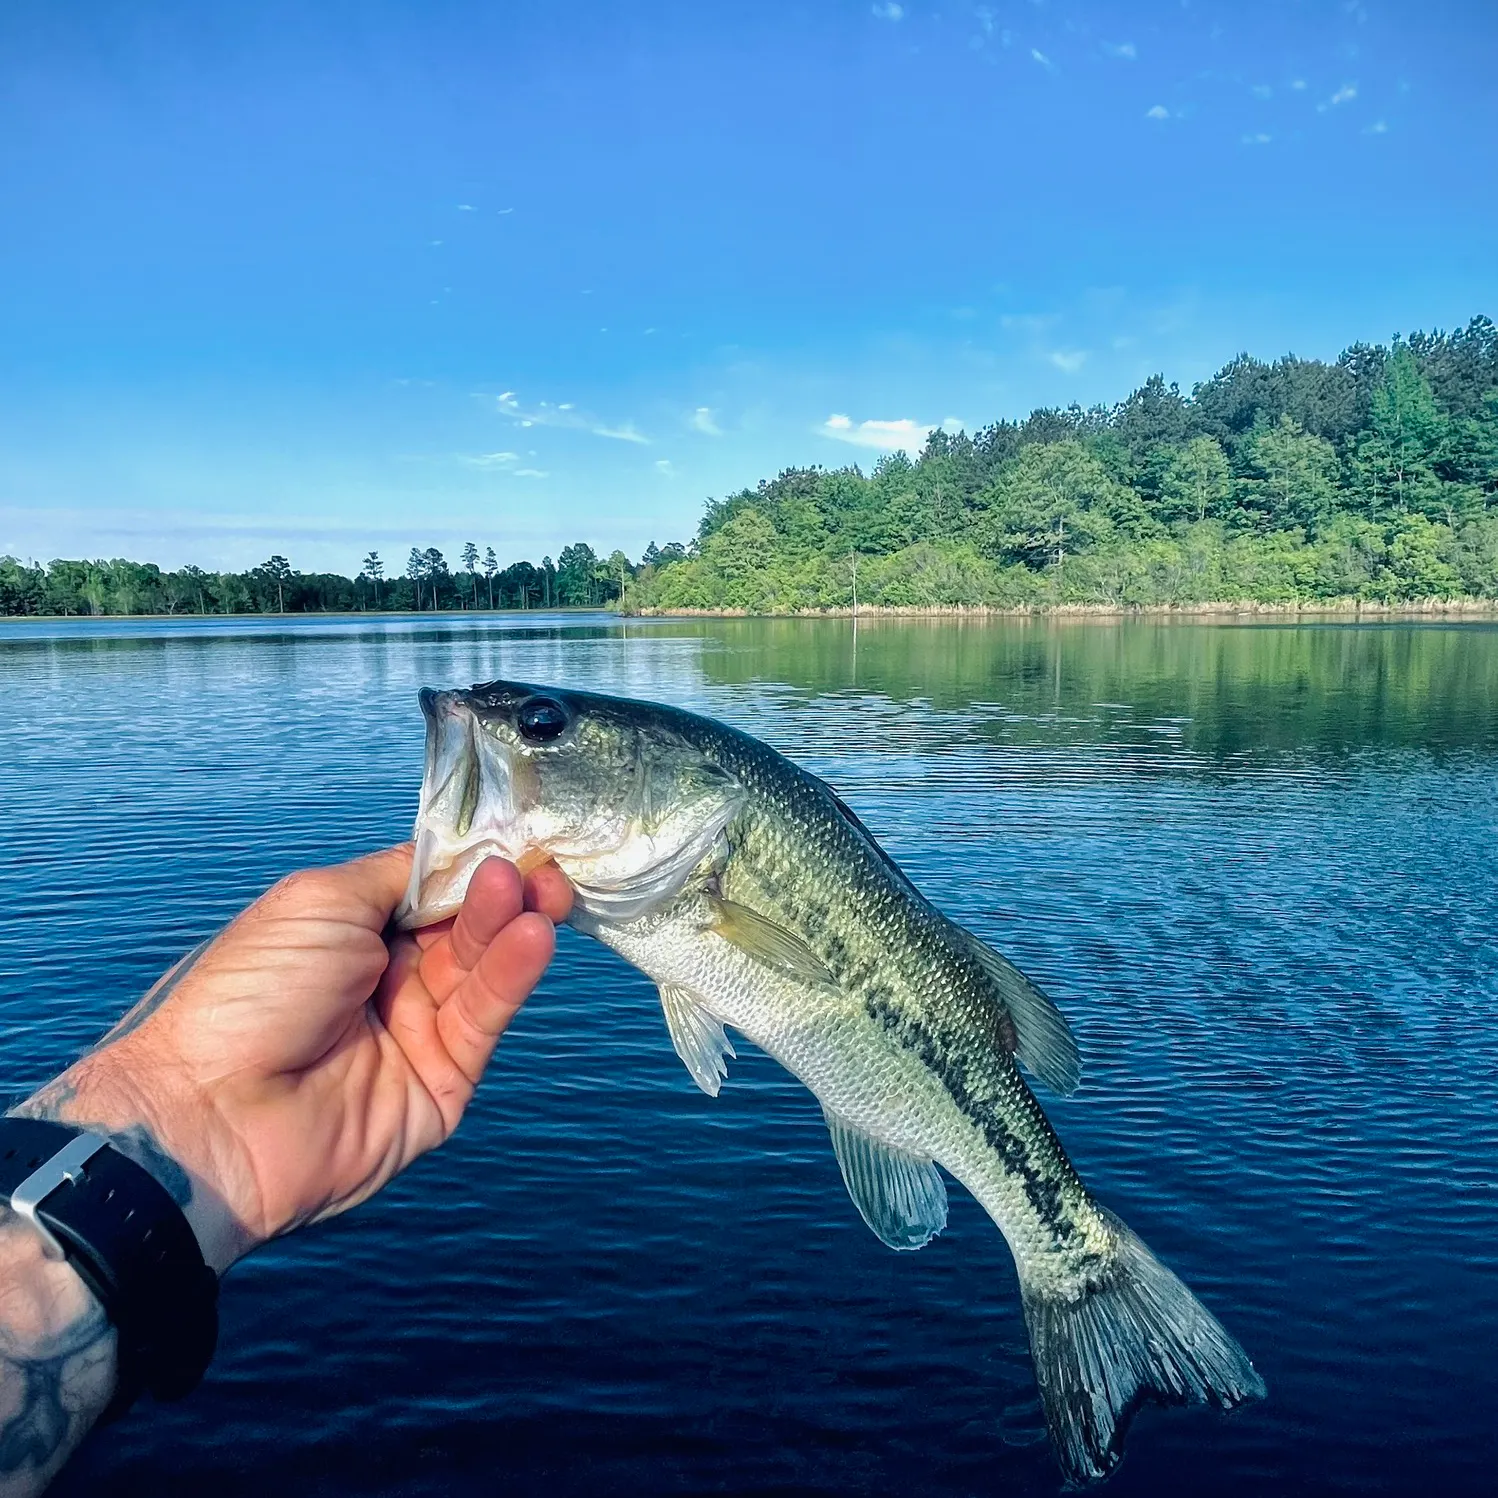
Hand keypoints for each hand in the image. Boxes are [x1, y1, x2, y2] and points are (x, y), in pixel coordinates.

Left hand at [14, 845, 572, 1271]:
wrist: (215, 1111)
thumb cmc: (252, 990)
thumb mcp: (323, 901)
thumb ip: (402, 874)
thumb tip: (462, 855)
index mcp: (353, 933)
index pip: (433, 889)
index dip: (473, 865)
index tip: (517, 839)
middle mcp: (389, 978)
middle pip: (466, 927)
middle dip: (504, 893)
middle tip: (541, 867)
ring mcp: (417, 1031)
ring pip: (482, 969)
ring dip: (512, 927)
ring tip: (540, 894)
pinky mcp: (444, 1082)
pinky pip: (484, 1020)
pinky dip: (511, 977)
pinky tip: (531, 937)